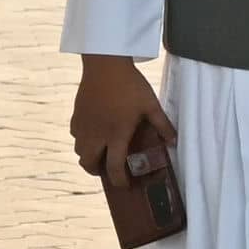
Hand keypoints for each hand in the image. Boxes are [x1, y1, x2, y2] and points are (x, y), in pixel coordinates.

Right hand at [68, 54, 179, 179]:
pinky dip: (82, 140)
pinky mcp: (76, 115)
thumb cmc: (130, 85)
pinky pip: (75, 135)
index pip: (113, 167)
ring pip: (79, 151)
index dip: (119, 180)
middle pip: (88, 164)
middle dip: (97, 172)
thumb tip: (174, 140)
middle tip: (108, 169)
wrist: (105, 64)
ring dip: (89, 156)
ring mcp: (83, 125)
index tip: (124, 184)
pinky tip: (93, 132)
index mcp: (116, 135)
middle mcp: (96, 134)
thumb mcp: (151, 105)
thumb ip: (162, 125)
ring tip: (101, 151)